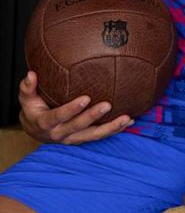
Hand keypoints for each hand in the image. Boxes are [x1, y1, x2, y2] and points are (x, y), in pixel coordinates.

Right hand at [18, 71, 133, 144]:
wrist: (36, 130)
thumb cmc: (32, 109)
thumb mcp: (26, 99)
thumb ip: (27, 87)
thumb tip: (31, 73)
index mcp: (46, 124)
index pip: (58, 117)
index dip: (71, 109)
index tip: (85, 98)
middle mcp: (60, 134)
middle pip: (78, 128)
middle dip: (93, 117)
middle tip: (107, 104)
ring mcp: (73, 138)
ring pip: (93, 136)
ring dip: (110, 128)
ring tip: (126, 119)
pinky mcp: (82, 139)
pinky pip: (100, 136)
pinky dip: (115, 130)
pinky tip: (130, 121)